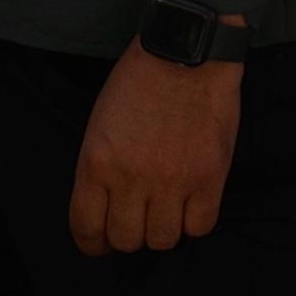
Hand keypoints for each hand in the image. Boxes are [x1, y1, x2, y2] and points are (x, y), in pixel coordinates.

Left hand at [71, 46, 241, 257]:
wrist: (186, 52)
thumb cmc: (141, 82)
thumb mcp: (100, 125)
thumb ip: (100, 170)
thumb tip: (108, 209)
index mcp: (96, 164)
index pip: (86, 228)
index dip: (93, 243)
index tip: (100, 240)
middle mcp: (131, 178)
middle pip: (125, 241)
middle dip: (129, 234)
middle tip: (138, 219)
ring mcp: (172, 179)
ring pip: (163, 239)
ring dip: (162, 229)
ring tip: (167, 209)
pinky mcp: (210, 176)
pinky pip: (201, 226)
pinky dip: (195, 221)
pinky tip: (192, 203)